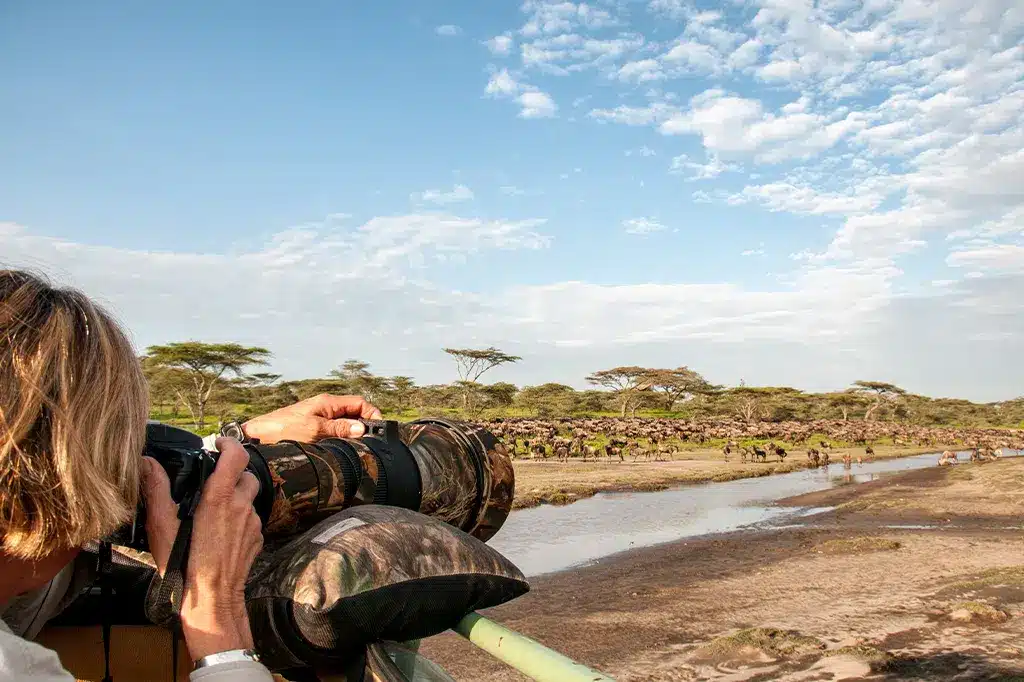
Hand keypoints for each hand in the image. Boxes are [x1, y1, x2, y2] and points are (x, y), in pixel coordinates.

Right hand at [142, 438, 263, 659]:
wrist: (212, 599)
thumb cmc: (184, 565)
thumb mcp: (163, 527)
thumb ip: (156, 491)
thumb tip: (147, 464)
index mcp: (220, 497)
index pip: (236, 455)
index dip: (229, 443)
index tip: (218, 443)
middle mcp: (242, 506)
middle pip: (246, 475)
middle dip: (233, 474)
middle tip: (214, 481)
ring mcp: (253, 523)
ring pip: (250, 499)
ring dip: (237, 498)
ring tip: (215, 511)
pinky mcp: (257, 538)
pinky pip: (252, 520)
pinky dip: (241, 519)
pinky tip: (222, 533)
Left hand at [241, 394, 382, 442]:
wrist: (256, 438)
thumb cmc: (282, 430)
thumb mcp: (314, 430)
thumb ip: (339, 429)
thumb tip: (362, 429)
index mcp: (328, 402)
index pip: (360, 403)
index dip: (372, 415)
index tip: (377, 431)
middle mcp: (325, 409)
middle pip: (354, 415)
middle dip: (363, 428)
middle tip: (367, 444)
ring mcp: (319, 420)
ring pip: (344, 426)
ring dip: (351, 437)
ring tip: (354, 450)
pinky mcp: (312, 431)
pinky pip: (334, 435)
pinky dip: (340, 442)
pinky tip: (339, 453)